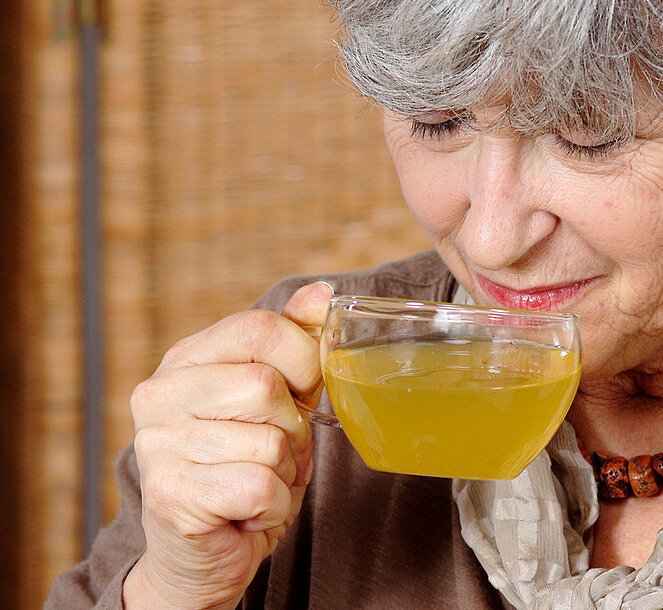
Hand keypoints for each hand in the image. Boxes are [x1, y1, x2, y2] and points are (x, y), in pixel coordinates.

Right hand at [123, 282, 332, 609]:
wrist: (204, 552)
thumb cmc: (244, 466)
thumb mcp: (277, 399)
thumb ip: (294, 342)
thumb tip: (322, 293)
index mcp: (186, 358)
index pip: (260, 327)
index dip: (303, 361)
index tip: (302, 393)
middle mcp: (159, 393)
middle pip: (267, 386)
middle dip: (294, 429)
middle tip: (274, 453)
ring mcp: (158, 444)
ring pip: (271, 442)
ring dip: (285, 473)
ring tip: (257, 482)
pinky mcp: (171, 494)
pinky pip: (262, 487)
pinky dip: (274, 507)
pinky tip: (247, 512)